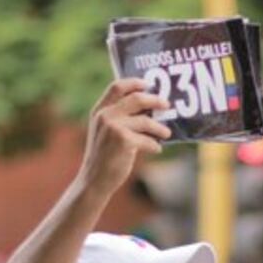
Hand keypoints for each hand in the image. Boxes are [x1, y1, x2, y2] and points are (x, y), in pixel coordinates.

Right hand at [79, 78, 171, 196]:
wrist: (95, 179)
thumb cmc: (104, 156)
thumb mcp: (105, 132)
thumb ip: (119, 118)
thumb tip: (148, 109)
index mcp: (100, 110)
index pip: (117, 86)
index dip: (135, 83)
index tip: (149, 84)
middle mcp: (105, 116)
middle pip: (136, 98)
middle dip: (155, 100)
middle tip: (167, 105)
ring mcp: (113, 128)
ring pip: (146, 121)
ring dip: (160, 128)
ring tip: (167, 133)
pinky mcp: (123, 141)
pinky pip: (147, 140)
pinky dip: (155, 145)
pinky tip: (157, 149)